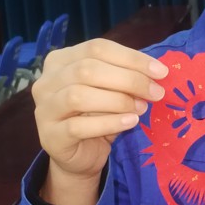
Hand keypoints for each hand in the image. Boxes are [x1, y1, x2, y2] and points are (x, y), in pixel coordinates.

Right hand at [32, 39, 167, 204]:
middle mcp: (46, 81)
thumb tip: (156, 72)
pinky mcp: (50, 135)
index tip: (160, 71)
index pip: (96, 48)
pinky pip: (79, 126)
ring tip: (141, 108)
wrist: (80, 156)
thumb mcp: (112, 91)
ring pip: (79, 95)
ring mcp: (44, 108)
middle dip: (129, 80)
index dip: (131, 58)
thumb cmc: (97, 117)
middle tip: (156, 93)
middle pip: (87, 69)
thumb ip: (125, 77)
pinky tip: (130, 122)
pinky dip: (109, 123)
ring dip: (118, 101)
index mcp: (60, 60)